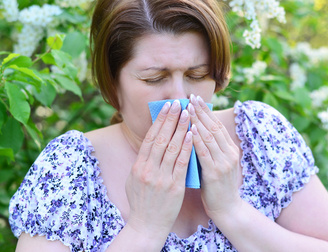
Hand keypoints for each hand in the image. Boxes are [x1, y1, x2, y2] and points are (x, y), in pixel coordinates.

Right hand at [125, 100, 191, 241]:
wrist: (147, 225)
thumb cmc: (142, 201)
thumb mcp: (135, 179)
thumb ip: (143, 161)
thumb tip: (151, 141)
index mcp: (138, 166)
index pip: (150, 137)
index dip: (159, 120)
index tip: (167, 106)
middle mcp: (148, 170)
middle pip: (161, 138)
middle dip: (171, 119)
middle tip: (178, 103)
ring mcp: (161, 178)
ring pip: (172, 148)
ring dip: (181, 128)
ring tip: (188, 114)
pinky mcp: (174, 187)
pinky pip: (181, 163)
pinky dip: (186, 148)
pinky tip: (191, 135)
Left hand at [188, 95, 243, 219]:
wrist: (226, 208)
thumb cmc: (217, 185)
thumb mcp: (217, 163)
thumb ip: (210, 148)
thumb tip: (195, 130)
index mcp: (231, 149)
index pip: (217, 125)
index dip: (206, 111)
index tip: (195, 99)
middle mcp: (230, 153)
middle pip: (214, 127)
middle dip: (201, 111)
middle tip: (190, 98)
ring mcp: (224, 162)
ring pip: (210, 136)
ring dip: (197, 121)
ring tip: (187, 109)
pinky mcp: (215, 173)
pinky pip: (205, 152)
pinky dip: (197, 139)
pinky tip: (189, 130)